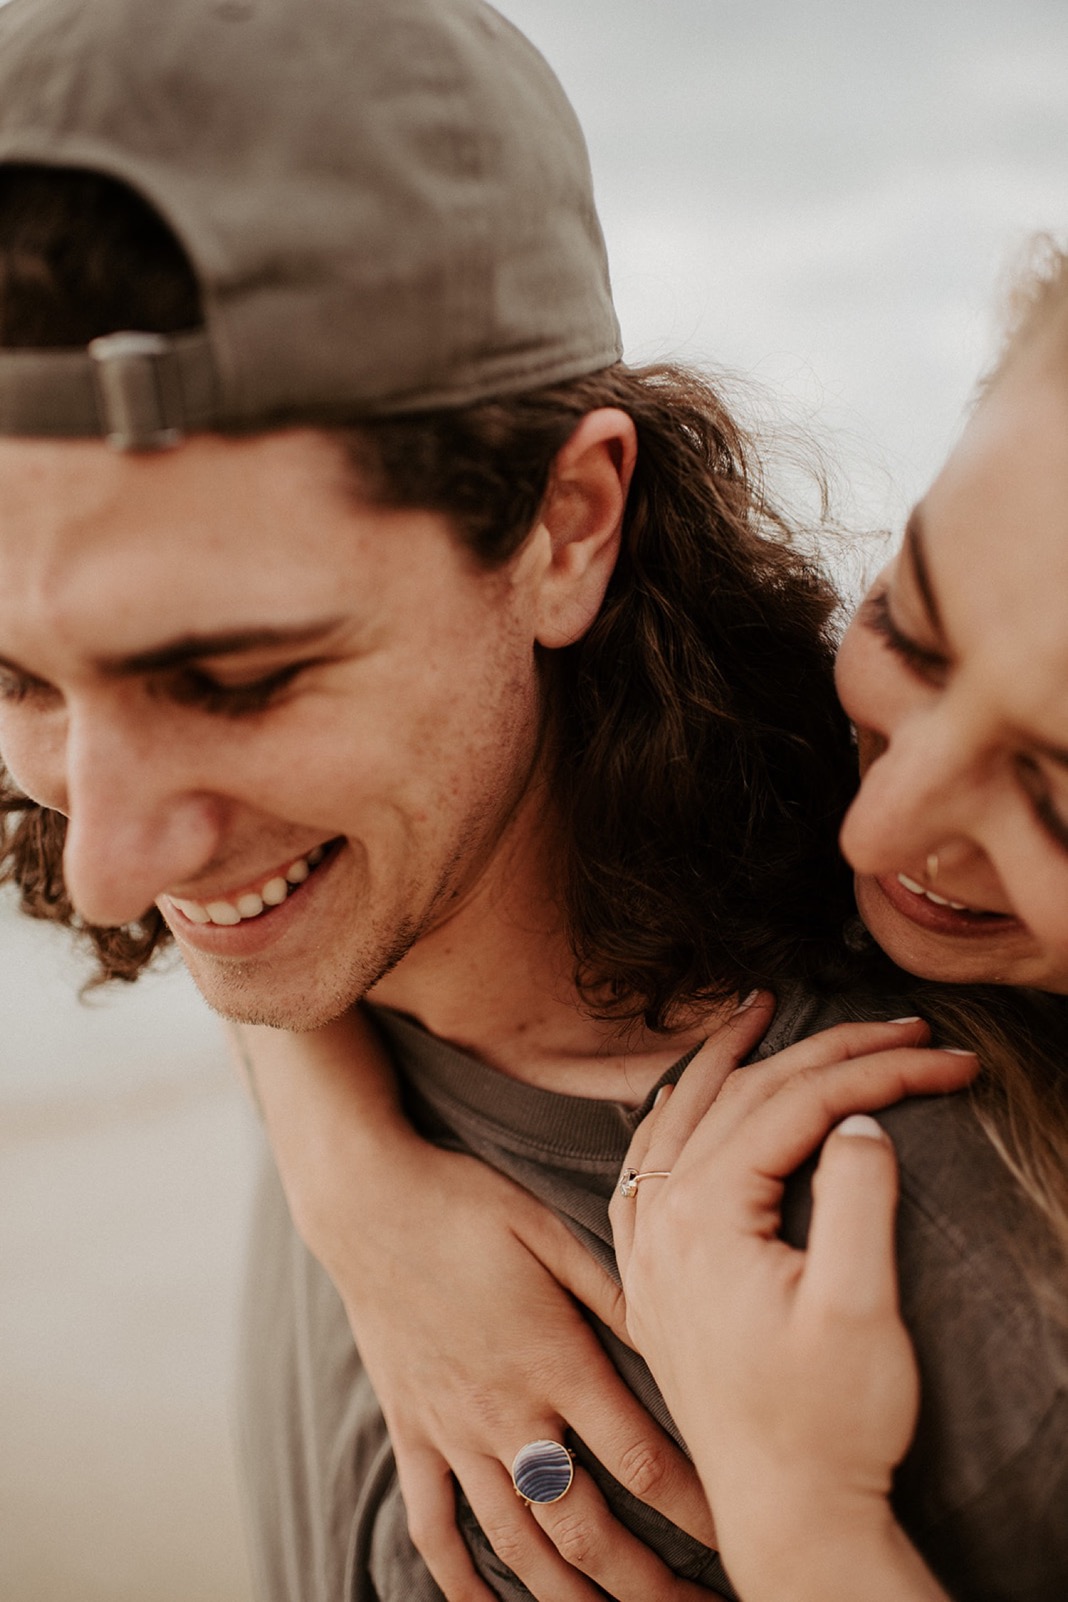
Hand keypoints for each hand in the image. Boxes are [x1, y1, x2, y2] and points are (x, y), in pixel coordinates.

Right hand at [237, 1011, 715, 1601]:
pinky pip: (434, 1525)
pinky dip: (461, 1580)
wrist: (367, 1201)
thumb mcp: (552, 1231)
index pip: (641, 1461)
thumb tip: (684, 1331)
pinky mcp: (412, 1431)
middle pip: (586, 1527)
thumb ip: (618, 1289)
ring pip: (517, 1544)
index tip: (737, 1540)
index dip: (695, 1511)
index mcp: (555, 1362)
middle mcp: (507, 1413)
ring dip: (569, 1599)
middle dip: (646, 1584)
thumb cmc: (468, 1205)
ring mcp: (454, 1432)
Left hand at [611, 1017, 973, 1600]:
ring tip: (758, 1009)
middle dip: (827, 1052)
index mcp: (705, 1218)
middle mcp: (661, 1222)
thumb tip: (859, 1120)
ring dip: (726, 1059)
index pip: (797, 1106)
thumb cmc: (827, 1424)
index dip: (879, 1072)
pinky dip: (673, 1116)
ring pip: (680, 1118)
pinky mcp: (654, 1278)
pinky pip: (645, 1167)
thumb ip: (859, 1199)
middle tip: (895, 1026)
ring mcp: (650, 1250)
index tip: (946, 1059)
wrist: (787, 1516)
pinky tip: (686, 1099)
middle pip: (743, 1097)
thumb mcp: (858, 1311)